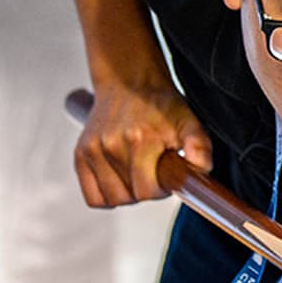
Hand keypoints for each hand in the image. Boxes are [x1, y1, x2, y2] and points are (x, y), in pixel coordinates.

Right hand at [75, 83, 212, 207]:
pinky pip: (92, 196)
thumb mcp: (190, 123)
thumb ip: (200, 147)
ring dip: (127, 194)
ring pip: (111, 199)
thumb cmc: (161, 105)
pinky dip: (107, 196)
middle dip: (147, 191)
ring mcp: (92, 150)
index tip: (167, 176)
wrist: (130, 83)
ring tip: (138, 176)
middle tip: (154, 173)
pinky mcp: (80, 154)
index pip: (148, 191)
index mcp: (139, 140)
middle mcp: (111, 145)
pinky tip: (120, 183)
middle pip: (130, 197)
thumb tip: (202, 169)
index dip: (162, 190)